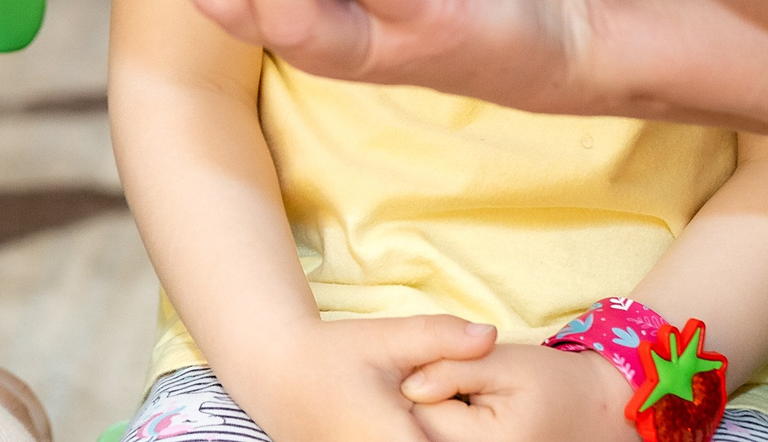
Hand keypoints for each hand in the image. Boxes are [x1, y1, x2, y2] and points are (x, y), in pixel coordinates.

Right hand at [230, 315, 497, 441]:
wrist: (276, 373)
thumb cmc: (331, 354)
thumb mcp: (384, 338)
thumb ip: (439, 337)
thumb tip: (490, 335)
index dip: (468, 429)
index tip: (467, 406)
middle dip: (454, 430)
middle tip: (433, 400)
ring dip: (437, 433)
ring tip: (419, 409)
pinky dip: (418, 435)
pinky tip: (410, 420)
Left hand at [403, 343, 635, 441]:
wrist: (595, 412)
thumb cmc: (550, 381)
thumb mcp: (502, 360)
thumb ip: (452, 367)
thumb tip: (408, 387)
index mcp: (490, 440)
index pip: (423, 409)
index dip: (424, 378)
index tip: (446, 365)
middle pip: (424, 428)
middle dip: (429, 400)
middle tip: (463, 384)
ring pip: (432, 436)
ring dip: (440, 415)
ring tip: (470, 401)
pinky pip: (448, 439)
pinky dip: (451, 426)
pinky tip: (471, 416)